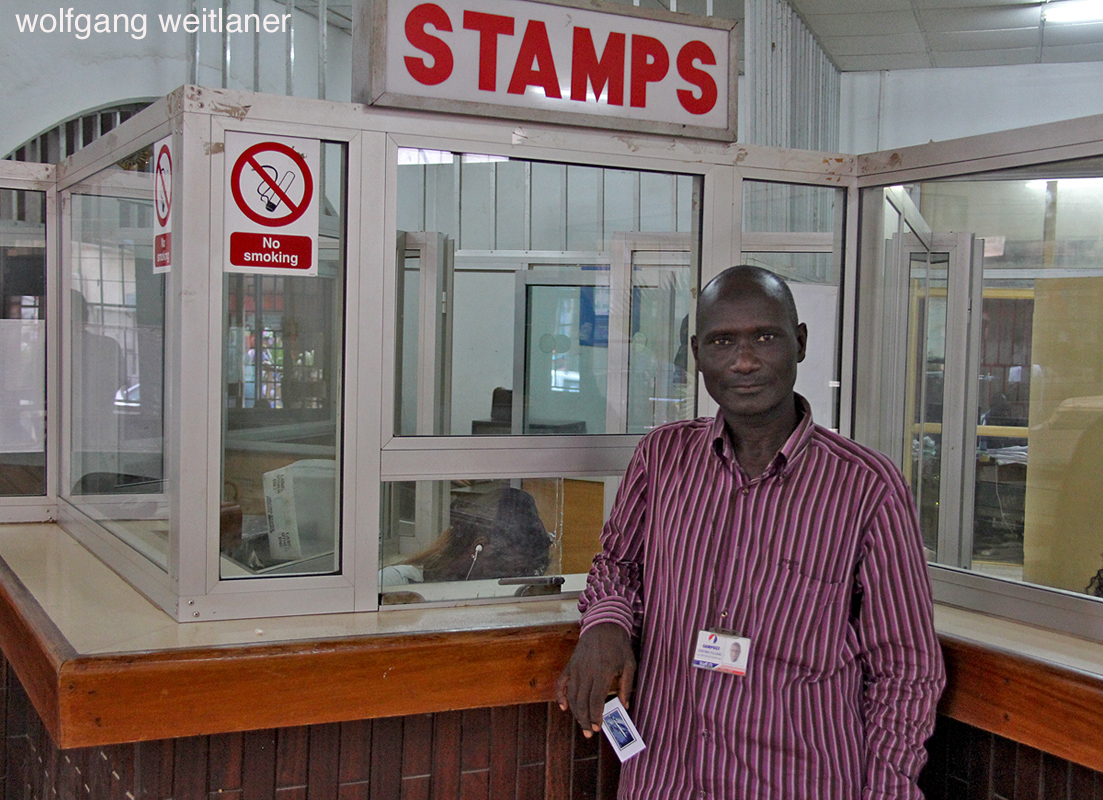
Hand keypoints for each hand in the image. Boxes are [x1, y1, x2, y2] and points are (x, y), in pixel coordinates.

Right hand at [555, 622, 635, 737]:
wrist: (603, 624)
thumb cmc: (619, 645)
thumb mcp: (630, 664)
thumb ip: (627, 685)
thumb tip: (624, 706)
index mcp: (603, 671)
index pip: (596, 700)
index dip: (596, 716)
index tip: (599, 727)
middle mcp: (587, 671)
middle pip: (582, 702)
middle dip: (585, 720)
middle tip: (590, 732)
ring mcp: (576, 668)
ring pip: (572, 696)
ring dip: (576, 713)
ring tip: (583, 724)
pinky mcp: (570, 665)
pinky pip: (562, 683)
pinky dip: (560, 696)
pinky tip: (564, 707)